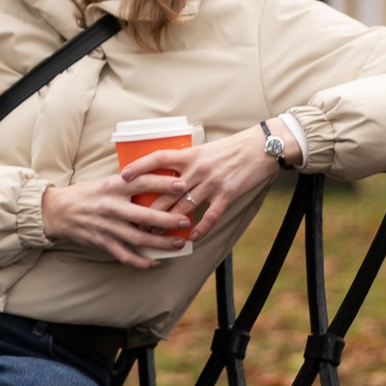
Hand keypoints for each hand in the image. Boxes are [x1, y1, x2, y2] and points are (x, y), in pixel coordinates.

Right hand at [40, 169, 193, 268]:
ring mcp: (106, 226)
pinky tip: (155, 261)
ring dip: (161, 242)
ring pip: (139, 237)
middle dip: (168, 219)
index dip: (163, 184)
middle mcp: (111, 206)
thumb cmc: (86, 194)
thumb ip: (128, 183)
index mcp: (112, 186)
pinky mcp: (102, 242)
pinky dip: (141, 261)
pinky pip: (125, 255)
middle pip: (145, 215)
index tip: (182, 185)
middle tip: (185, 221)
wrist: (58, 210)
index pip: (142, 182)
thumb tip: (157, 180)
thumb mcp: (105, 181)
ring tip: (178, 243)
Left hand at [117, 123, 295, 244]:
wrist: (262, 147)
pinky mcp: (228, 194)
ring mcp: (212, 183)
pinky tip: (192, 238)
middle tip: (135, 222)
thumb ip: (189, 162)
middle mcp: (198, 169)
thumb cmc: (233, 147)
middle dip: (149, 210)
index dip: (139, 167)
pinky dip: (201, 228)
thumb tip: (171, 174)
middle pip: (166, 192)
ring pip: (184, 207)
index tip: (123, 177)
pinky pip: (210, 215)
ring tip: (156, 236)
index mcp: (190, 155)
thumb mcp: (206, 149)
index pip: (158, 158)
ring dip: (168, 223)